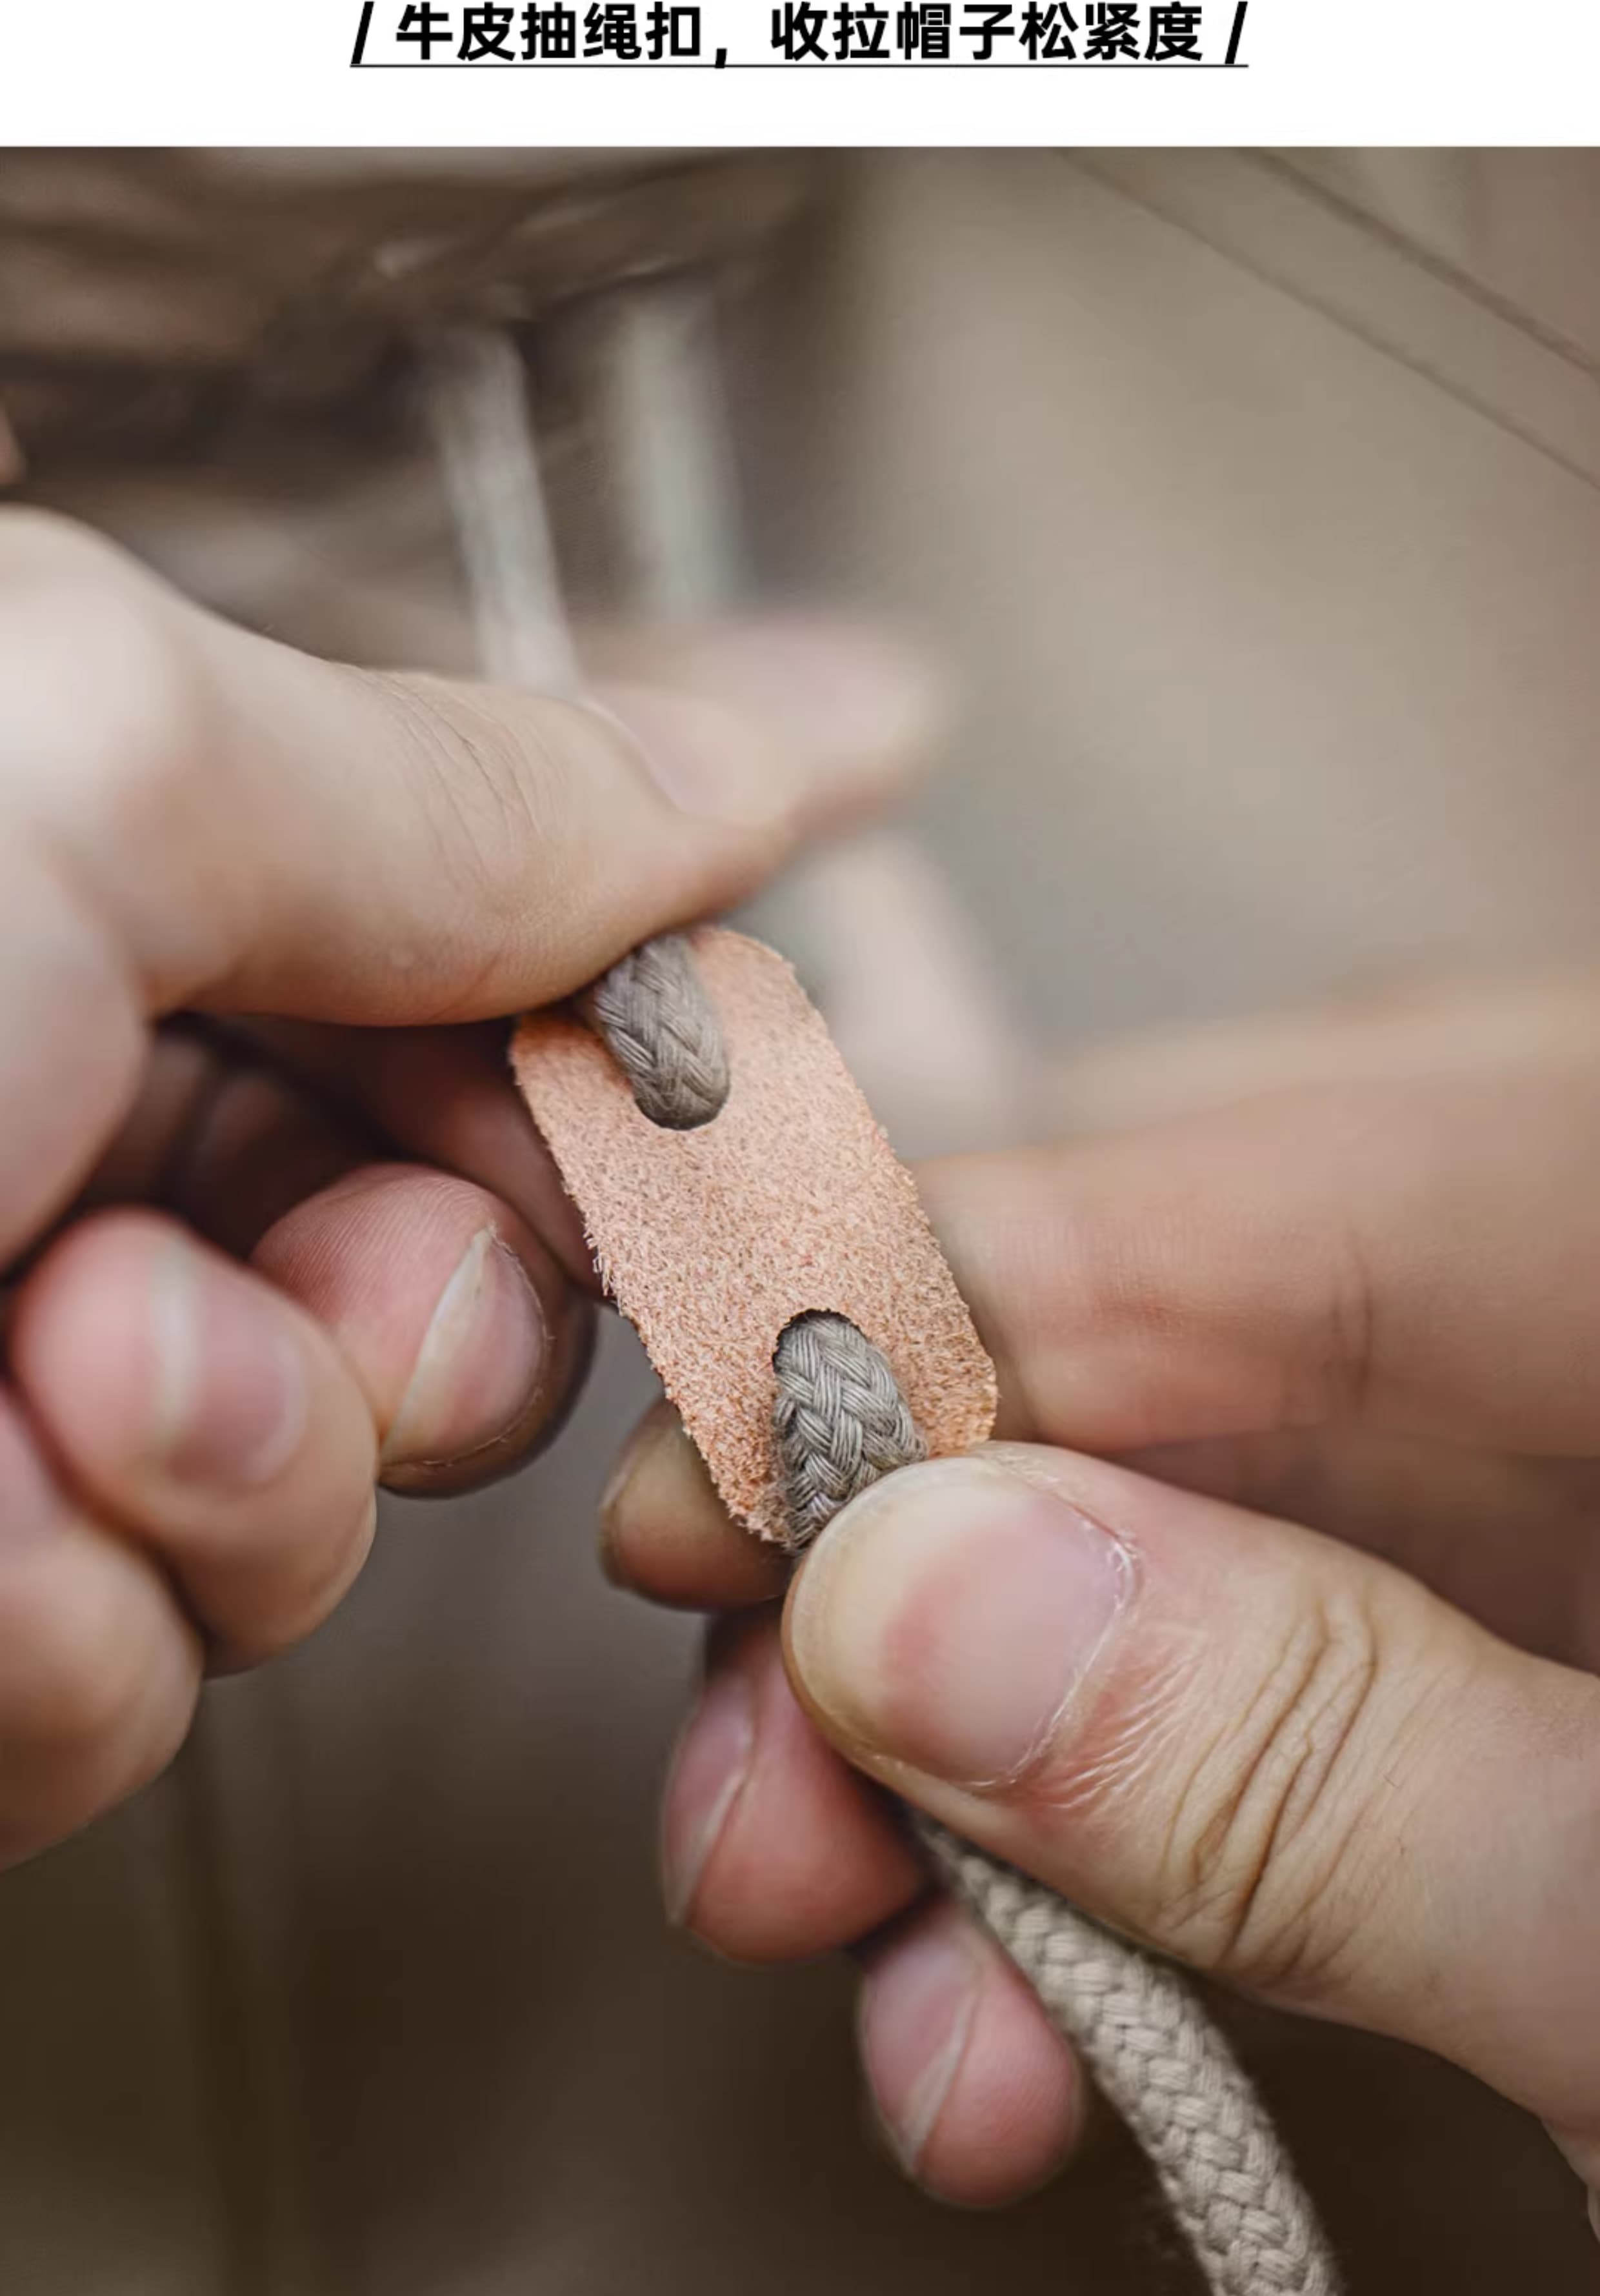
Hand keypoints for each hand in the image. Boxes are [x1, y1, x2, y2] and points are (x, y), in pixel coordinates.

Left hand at [0, 505, 927, 1866]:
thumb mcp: (108, 764)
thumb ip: (475, 789)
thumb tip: (800, 727)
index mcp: (87, 878)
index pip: (487, 991)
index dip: (635, 1075)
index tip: (743, 1136)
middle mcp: (32, 1128)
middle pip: (441, 1269)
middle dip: (443, 1301)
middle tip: (346, 1262)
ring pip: (301, 1513)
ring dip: (243, 1461)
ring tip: (62, 1368)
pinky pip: (128, 1692)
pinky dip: (73, 1631)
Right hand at [605, 976, 1599, 2223]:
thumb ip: (1336, 1764)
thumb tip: (912, 1595)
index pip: (1269, 1175)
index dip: (939, 1302)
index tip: (689, 1473)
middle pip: (1215, 1309)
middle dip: (937, 1547)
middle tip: (748, 1763)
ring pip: (1225, 1488)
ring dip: (999, 1724)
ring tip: (848, 1946)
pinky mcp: (1567, 1616)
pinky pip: (1308, 1635)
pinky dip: (1141, 1811)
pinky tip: (1016, 2005)